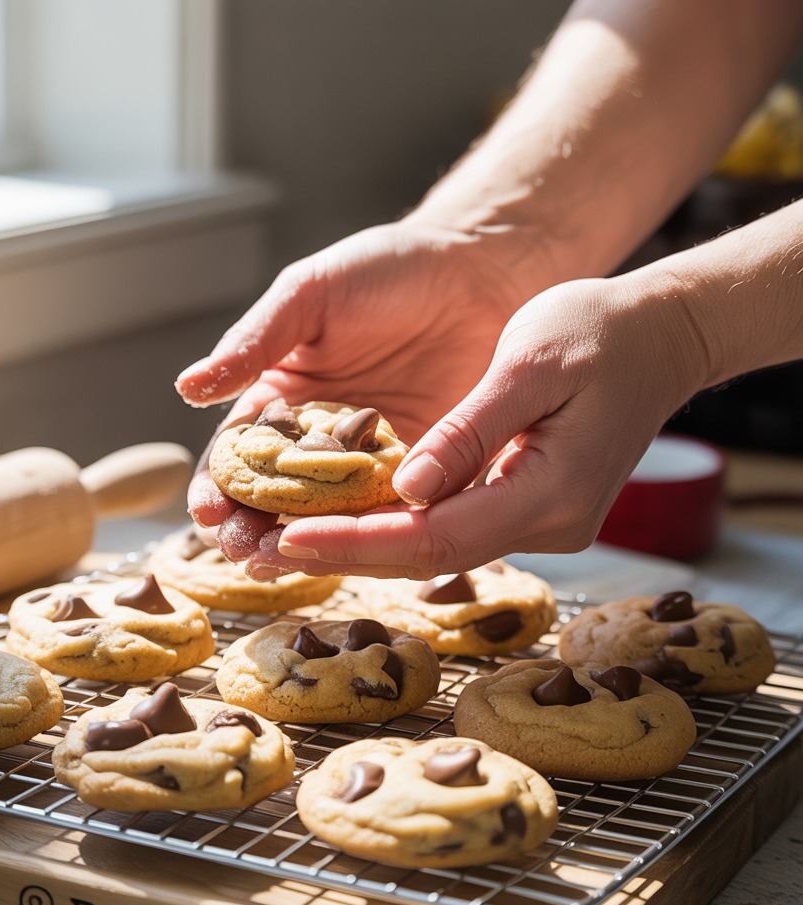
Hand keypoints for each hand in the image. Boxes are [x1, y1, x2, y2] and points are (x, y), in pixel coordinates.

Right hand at [176, 218, 535, 572]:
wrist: (480, 269)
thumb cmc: (387, 270)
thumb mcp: (309, 296)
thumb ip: (254, 343)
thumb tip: (187, 388)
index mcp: (281, 401)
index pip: (236, 457)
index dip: (216, 488)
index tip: (208, 514)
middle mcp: (319, 442)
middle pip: (273, 502)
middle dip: (250, 531)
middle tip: (246, 550)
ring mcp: (371, 464)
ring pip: (327, 521)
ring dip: (302, 546)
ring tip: (284, 562)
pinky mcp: (423, 475)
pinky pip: (392, 515)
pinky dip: (373, 538)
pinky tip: (359, 551)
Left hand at [239, 273, 709, 578]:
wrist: (659, 338)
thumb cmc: (598, 332)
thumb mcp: (529, 364)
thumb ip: (470, 431)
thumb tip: (410, 488)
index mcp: (552, 492)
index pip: (436, 537)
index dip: (357, 541)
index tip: (286, 538)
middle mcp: (549, 524)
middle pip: (428, 557)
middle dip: (343, 554)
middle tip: (260, 551)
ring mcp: (541, 524)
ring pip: (434, 551)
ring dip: (360, 547)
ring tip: (280, 544)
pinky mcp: (528, 510)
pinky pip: (449, 530)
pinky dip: (393, 528)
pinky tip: (342, 521)